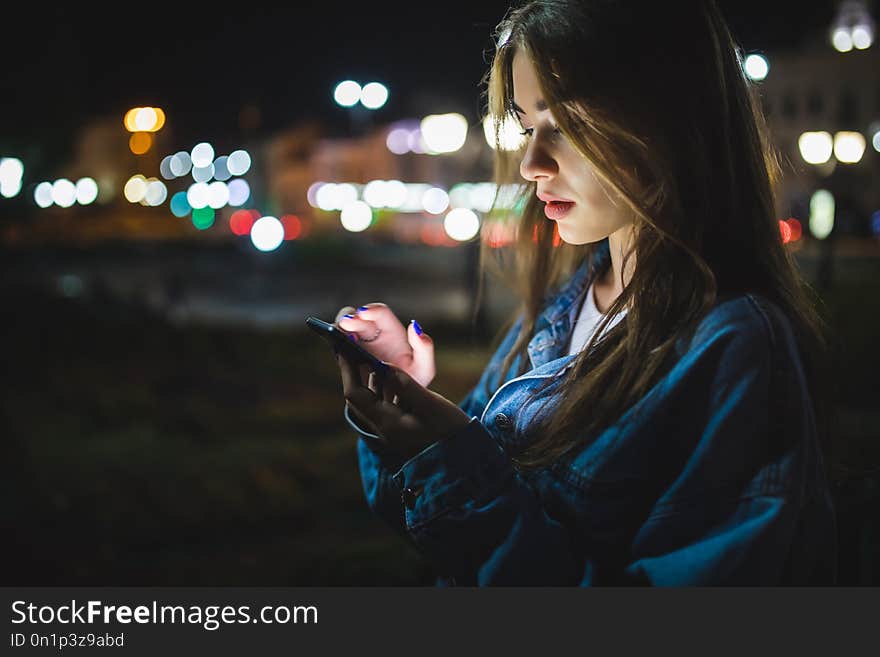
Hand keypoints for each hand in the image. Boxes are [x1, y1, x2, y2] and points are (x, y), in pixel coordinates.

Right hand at [334, 303, 434, 386]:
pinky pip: (336, 345)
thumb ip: (424, 348)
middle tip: (346, 324)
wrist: (396, 403)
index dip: (372, 311)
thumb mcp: (424, 368)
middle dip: (351, 318)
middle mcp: (372, 334)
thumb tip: (414, 326)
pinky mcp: (346, 356)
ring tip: (339, 336)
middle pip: (357, 318)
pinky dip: (333, 343)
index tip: (364, 314)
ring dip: (339, 329)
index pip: (380, 313)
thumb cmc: (411, 381)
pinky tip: (336, 349)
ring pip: (342, 328)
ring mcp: (357, 344)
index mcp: (391, 332)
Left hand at [335, 348, 470, 463]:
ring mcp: (394, 430)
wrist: (467, 464)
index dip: (347, 369)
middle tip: (353, 349)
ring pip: (375, 400)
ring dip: (372, 379)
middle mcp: (385, 428)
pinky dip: (387, 388)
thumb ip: (406, 385)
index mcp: (386, 424)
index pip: (355, 394)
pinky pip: (389, 404)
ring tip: (372, 357)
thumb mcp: (431, 407)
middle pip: (361, 397)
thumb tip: (384, 366)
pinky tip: (395, 377)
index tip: (343, 347)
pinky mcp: (405, 430)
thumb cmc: (451, 436)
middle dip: (356, 372)